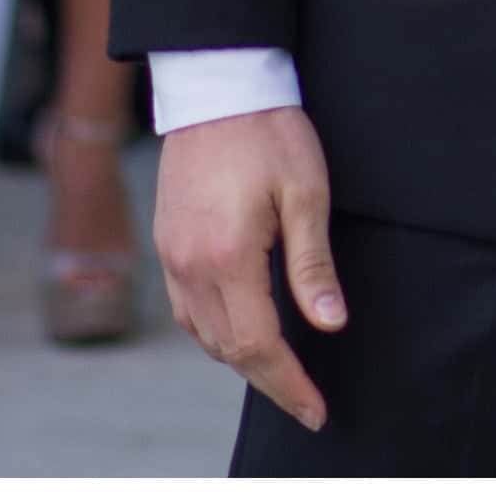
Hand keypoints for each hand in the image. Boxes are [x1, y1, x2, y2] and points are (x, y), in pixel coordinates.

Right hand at [155, 106, 343, 430]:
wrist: (214, 84)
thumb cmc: (268, 132)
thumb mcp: (306, 194)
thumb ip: (313, 264)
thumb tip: (329, 323)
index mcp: (227, 257)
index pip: (258, 345)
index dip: (289, 384)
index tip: (316, 411)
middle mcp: (189, 263)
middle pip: (227, 350)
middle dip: (270, 383)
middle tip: (307, 405)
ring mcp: (171, 253)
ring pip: (201, 334)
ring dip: (240, 361)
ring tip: (281, 373)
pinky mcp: (165, 240)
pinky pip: (186, 308)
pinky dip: (214, 332)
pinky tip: (241, 330)